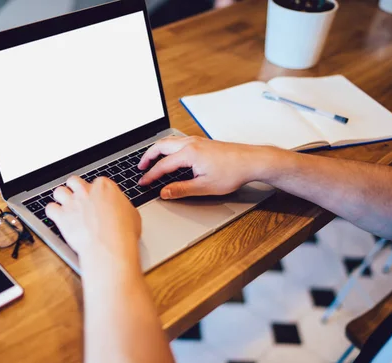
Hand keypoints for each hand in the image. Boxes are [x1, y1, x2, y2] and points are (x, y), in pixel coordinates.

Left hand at [46, 176, 141, 268]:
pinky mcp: (61, 216)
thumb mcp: (132, 214)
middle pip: (74, 181)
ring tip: (65, 207)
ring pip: (59, 191)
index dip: (95, 192)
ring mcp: (72, 202)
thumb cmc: (123, 233)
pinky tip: (57, 217)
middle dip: (75, 189)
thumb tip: (121, 210)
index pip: (96, 182)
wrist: (109, 246)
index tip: (96, 200)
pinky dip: (52, 212)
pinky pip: (50, 208)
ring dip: (61, 198)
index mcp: (104, 187)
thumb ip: (122, 207)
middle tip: (78, 199)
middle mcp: (86, 191)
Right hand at [138, 136, 273, 198]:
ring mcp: (196, 140)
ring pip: (169, 141)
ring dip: (157, 150)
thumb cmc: (232, 172)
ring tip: (150, 160)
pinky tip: (169, 156)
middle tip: (140, 168)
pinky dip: (167, 148)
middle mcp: (190, 143)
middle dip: (147, 157)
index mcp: (189, 154)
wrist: (251, 161)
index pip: (162, 166)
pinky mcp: (202, 142)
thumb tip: (165, 192)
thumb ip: (181, 189)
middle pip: (160, 146)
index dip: (150, 176)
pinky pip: (178, 141)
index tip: (143, 183)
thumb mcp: (205, 187)